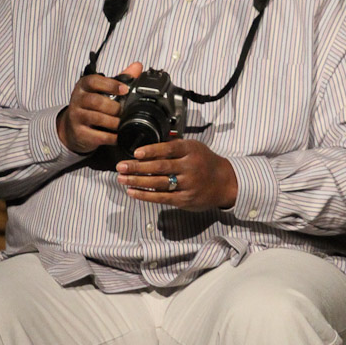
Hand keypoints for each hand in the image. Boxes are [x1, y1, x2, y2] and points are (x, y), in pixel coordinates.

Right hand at [57, 62, 142, 153]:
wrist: (72, 128)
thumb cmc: (91, 106)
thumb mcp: (102, 90)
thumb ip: (120, 78)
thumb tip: (138, 66)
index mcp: (84, 86)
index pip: (94, 81)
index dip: (110, 84)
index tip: (125, 89)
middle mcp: (77, 100)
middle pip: (96, 101)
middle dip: (114, 107)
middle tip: (124, 111)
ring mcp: (76, 117)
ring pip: (97, 118)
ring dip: (114, 122)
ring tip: (122, 124)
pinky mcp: (79, 133)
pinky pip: (97, 136)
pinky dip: (110, 137)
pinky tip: (118, 136)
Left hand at [116, 138, 237, 211]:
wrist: (225, 183)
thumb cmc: (205, 162)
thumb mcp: (194, 147)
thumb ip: (174, 145)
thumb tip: (150, 144)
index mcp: (191, 150)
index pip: (168, 149)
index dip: (151, 151)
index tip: (136, 153)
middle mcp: (190, 167)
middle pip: (160, 167)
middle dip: (137, 167)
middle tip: (121, 166)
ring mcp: (187, 184)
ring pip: (158, 183)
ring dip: (137, 181)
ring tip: (122, 179)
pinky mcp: (184, 199)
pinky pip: (161, 197)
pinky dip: (145, 195)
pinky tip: (132, 191)